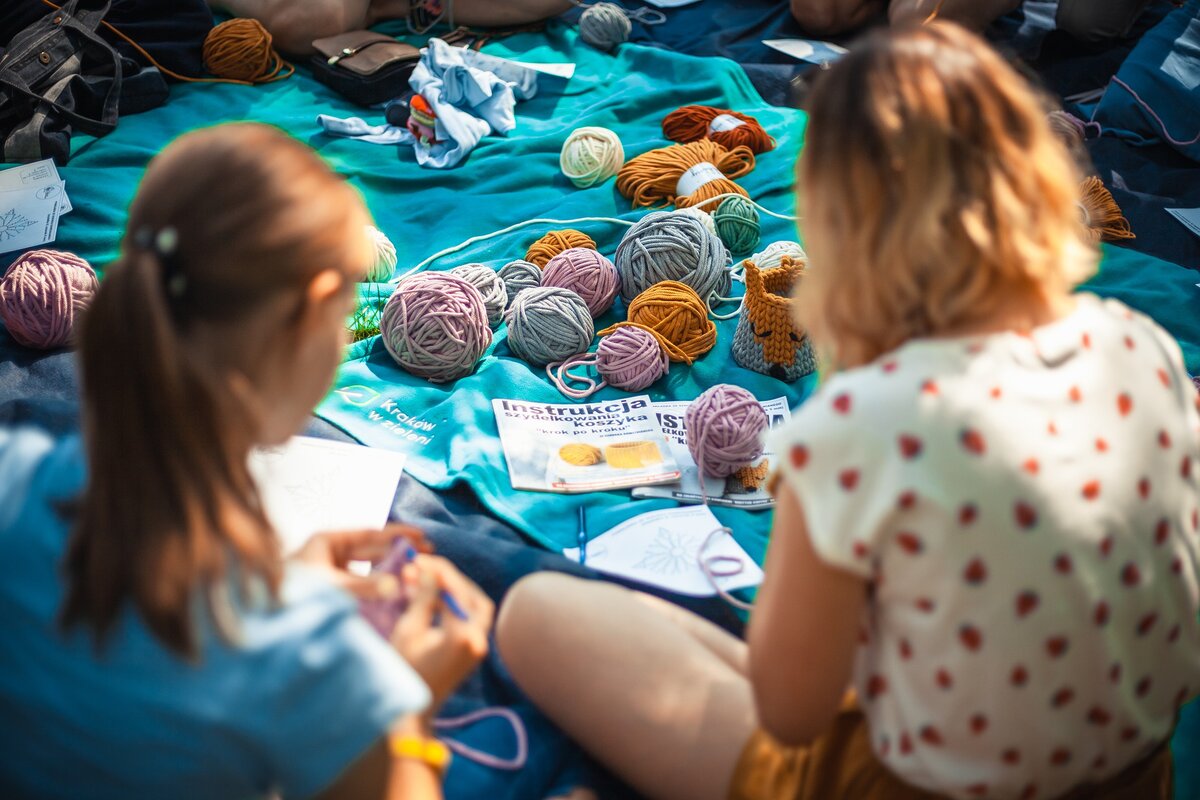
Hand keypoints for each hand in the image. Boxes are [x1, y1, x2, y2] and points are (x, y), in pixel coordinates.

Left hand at [292, 525, 431, 599]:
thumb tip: (395, 584)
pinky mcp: (332, 590)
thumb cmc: (290, 596)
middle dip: (399, 551)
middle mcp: (329, 553)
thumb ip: (364, 586)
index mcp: (327, 541)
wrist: (265, 618)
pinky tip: (394, 590)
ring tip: (415, 572)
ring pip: (368, 567)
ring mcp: (330, 571)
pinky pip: (360, 584)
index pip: (370, 533)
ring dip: (390, 569)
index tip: (421, 536)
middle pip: (372, 549)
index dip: (397, 534)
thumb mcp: (331, 588)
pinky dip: (376, 586)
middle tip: (427, 554)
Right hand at [391, 555, 494, 710]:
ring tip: (432, 579)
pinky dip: (459, 605)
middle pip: (473, 597)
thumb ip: (423, 597)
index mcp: (462, 636)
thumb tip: (428, 570)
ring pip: (478, 607)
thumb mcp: (409, 630)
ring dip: (458, 590)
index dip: (439, 572)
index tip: (421, 559)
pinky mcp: (475, 652)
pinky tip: (438, 598)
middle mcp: (478, 641)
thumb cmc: (404, 671)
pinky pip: (473, 620)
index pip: (456, 591)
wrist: (411, 712)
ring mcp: (480, 648)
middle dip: (452, 579)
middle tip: (429, 567)